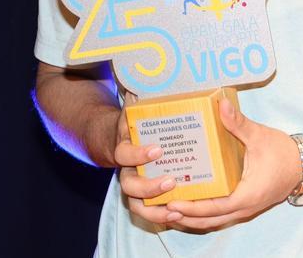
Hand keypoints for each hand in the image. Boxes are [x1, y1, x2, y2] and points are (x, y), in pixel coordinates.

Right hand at [114, 108, 183, 226]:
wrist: (123, 137)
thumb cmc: (138, 121)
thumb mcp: (138, 108)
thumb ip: (142, 99)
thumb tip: (147, 87)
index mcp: (125, 145)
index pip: (124, 153)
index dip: (138, 154)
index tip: (157, 149)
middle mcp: (127, 168)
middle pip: (128, 185)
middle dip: (148, 187)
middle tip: (170, 181)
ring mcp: (134, 184)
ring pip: (136, 204)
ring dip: (154, 210)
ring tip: (176, 210)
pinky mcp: (145, 195)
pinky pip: (148, 211)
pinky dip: (161, 216)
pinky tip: (179, 215)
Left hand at [164, 98, 301, 231]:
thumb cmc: (283, 152)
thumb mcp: (259, 136)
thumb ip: (238, 123)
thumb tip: (221, 105)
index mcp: (247, 195)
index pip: (215, 208)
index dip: (192, 208)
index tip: (172, 203)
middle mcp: (245, 208)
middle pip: (209, 221)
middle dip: (184, 218)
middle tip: (160, 210)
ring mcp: (245, 209)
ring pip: (213, 221)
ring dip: (191, 219)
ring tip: (166, 212)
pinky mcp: (244, 205)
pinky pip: (219, 216)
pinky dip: (202, 215)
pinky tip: (186, 206)